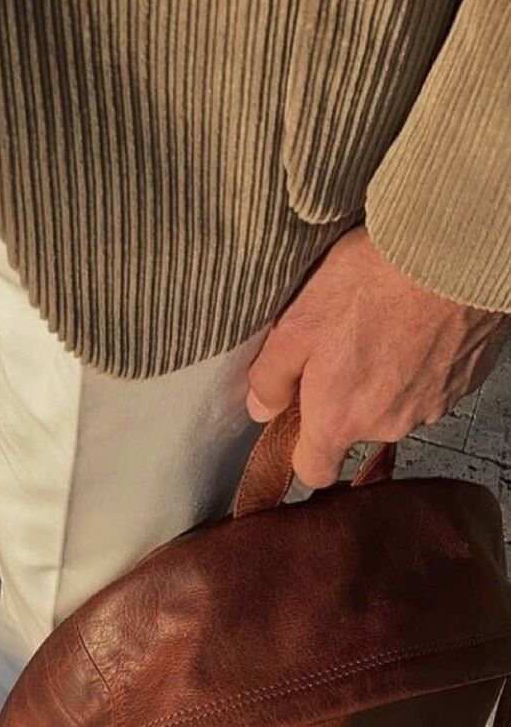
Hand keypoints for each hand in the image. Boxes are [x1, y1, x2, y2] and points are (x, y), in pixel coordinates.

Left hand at [246, 226, 508, 487]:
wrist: (451, 254)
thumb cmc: (366, 286)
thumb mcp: (294, 327)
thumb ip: (270, 378)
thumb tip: (262, 408)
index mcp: (340, 420)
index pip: (315, 471)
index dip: (304, 453)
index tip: (300, 424)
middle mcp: (388, 425)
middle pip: (357, 430)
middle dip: (347, 399)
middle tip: (342, 348)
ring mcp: (432, 405)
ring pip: (396, 405)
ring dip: (386, 379)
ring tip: (381, 329)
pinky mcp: (465, 381)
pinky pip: (432, 383)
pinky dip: (421, 363)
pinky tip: (414, 324)